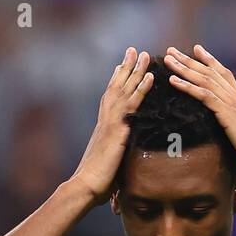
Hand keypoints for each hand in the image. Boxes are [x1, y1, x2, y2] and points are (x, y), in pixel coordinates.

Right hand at [69, 47, 153, 206]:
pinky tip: (150, 76)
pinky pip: (132, 104)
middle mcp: (105, 119)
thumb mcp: (108, 165)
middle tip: (134, 50)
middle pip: (116, 87)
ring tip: (145, 54)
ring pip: (125, 90)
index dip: (116, 81)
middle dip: (126, 68)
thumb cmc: (95, 182)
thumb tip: (119, 162)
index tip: (122, 66)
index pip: (110, 98)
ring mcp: (111, 122)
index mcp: (102, 127)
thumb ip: (115, 157)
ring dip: (135, 70)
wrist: (86, 186)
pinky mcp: (118, 129)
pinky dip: (141, 88)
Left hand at [163, 44, 235, 181]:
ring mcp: (233, 104)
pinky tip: (172, 80)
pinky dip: (187, 86)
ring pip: (204, 79)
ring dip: (184, 68)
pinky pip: (203, 95)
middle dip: (190, 60)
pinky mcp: (227, 114)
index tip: (197, 50)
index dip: (210, 61)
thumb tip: (231, 139)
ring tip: (168, 58)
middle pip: (211, 72)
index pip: (225, 75)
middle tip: (172, 50)